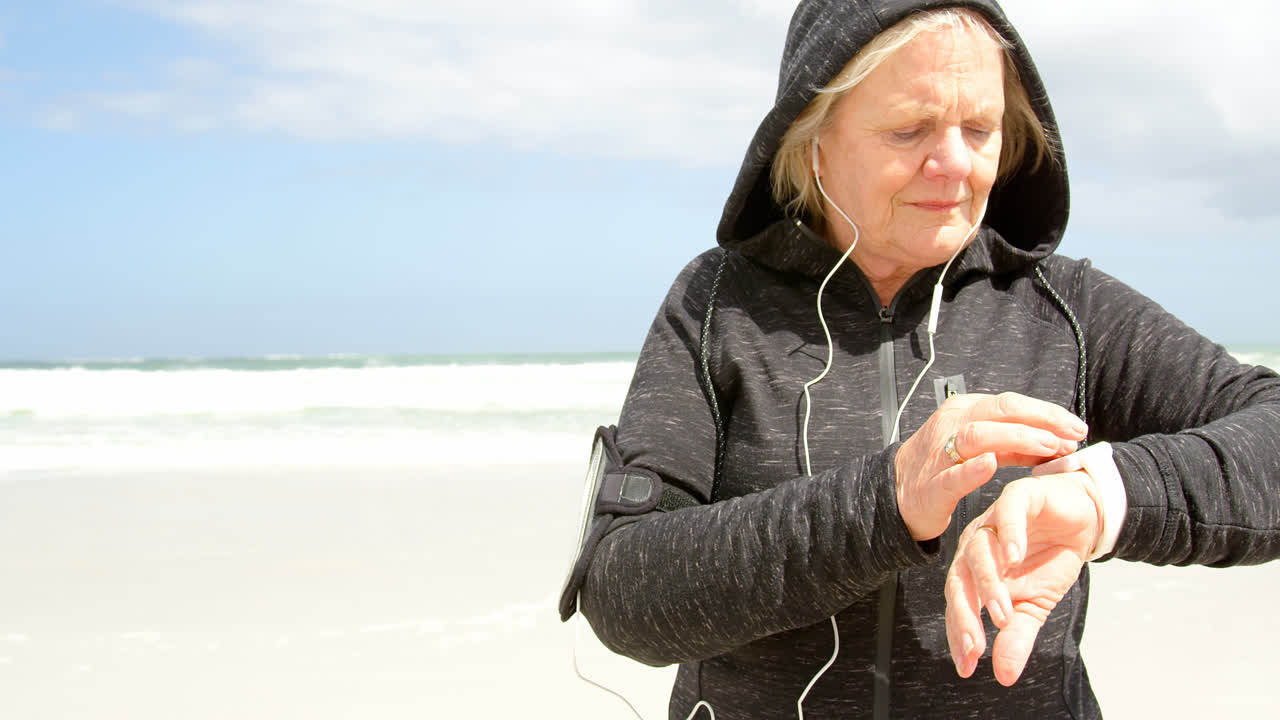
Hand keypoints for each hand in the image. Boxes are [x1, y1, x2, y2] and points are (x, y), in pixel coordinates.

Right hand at [895, 392, 1086, 540]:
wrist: (897, 493)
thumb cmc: (943, 466)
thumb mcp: (983, 447)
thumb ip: (1018, 444)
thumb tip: (1060, 441)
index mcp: (965, 410)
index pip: (1011, 403)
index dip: (1048, 413)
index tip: (1077, 426)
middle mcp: (951, 425)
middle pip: (999, 411)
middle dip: (1040, 420)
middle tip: (1070, 435)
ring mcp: (939, 454)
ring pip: (978, 435)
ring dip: (1016, 439)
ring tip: (1048, 447)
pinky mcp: (931, 486)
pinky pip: (952, 475)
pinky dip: (973, 470)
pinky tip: (992, 466)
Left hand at [944, 471, 1102, 685]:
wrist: (1082, 520)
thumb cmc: (1049, 560)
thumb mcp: (1035, 605)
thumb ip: (1017, 636)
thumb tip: (1006, 677)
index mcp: (973, 572)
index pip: (959, 605)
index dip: (961, 634)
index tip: (967, 666)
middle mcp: (976, 547)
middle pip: (960, 580)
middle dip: (965, 615)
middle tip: (975, 647)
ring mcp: (993, 522)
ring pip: (979, 550)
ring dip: (989, 583)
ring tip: (1003, 613)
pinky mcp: (1017, 499)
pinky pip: (1007, 516)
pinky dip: (1009, 535)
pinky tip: (1015, 556)